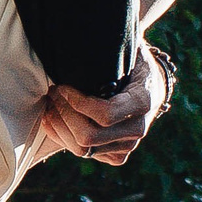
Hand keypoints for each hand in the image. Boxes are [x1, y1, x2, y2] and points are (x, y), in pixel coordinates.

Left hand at [43, 52, 169, 165]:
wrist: (151, 86)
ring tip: (50, 105)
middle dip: (63, 115)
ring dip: (59, 127)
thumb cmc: (133, 63)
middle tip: (53, 94)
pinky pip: (83, 153)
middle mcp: (138, 128)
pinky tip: (54, 119)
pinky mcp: (116, 155)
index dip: (76, 103)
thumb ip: (108, 52)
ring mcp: (127, 145)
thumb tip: (77, 46)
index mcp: (144, 101)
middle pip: (89, 136)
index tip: (62, 86)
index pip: (105, 114)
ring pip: (82, 149)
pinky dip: (63, 137)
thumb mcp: (127, 51)